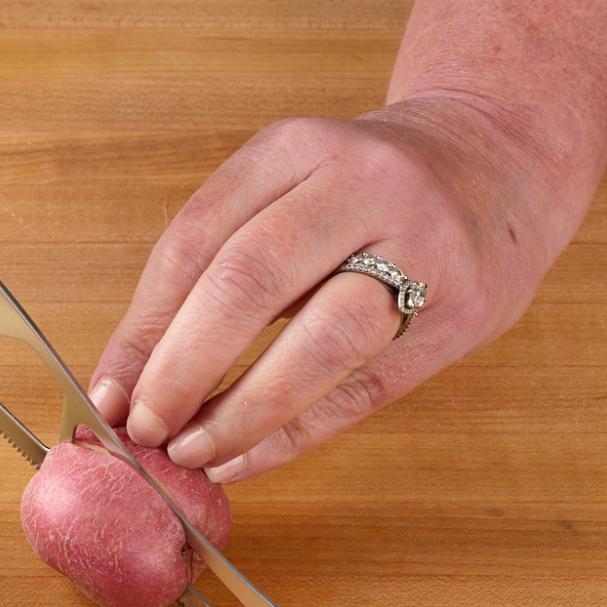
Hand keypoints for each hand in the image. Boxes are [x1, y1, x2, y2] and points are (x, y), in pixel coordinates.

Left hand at [85, 96, 592, 482]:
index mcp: (297, 147)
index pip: (197, 240)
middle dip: (182, 366)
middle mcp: (362, 185)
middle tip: (143, 428)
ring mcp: (422, 248)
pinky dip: (293, 435)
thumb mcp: (285, 189)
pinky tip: (243, 459)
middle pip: (251, 281)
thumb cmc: (362, 192)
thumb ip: (209, 270)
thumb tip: (124, 381)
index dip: (143, 327)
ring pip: (319, 342)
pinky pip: (363, 389)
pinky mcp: (460, 313)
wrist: (500, 163)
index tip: (106, 393)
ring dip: (242, 409)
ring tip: (190, 451)